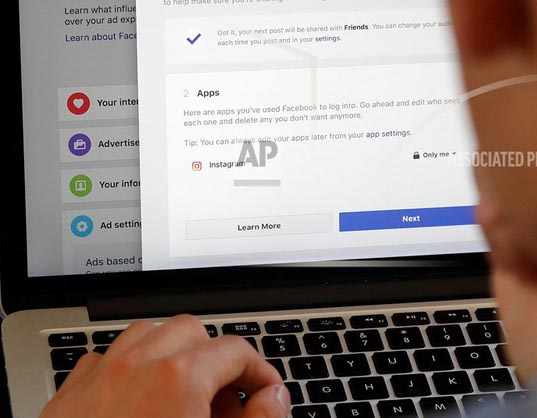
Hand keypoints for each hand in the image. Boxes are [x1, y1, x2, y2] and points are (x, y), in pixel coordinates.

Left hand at [41, 315, 289, 417]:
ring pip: (144, 335)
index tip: (265, 392)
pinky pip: (103, 360)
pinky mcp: (67, 399)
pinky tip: (135, 401)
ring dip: (170, 354)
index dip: (260, 371)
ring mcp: (98, 379)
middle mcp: (136, 367)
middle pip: (191, 331)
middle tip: (225, 400)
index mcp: (179, 379)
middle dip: (215, 358)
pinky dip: (126, 369)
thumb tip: (274, 398)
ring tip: (182, 394)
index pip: (237, 351)